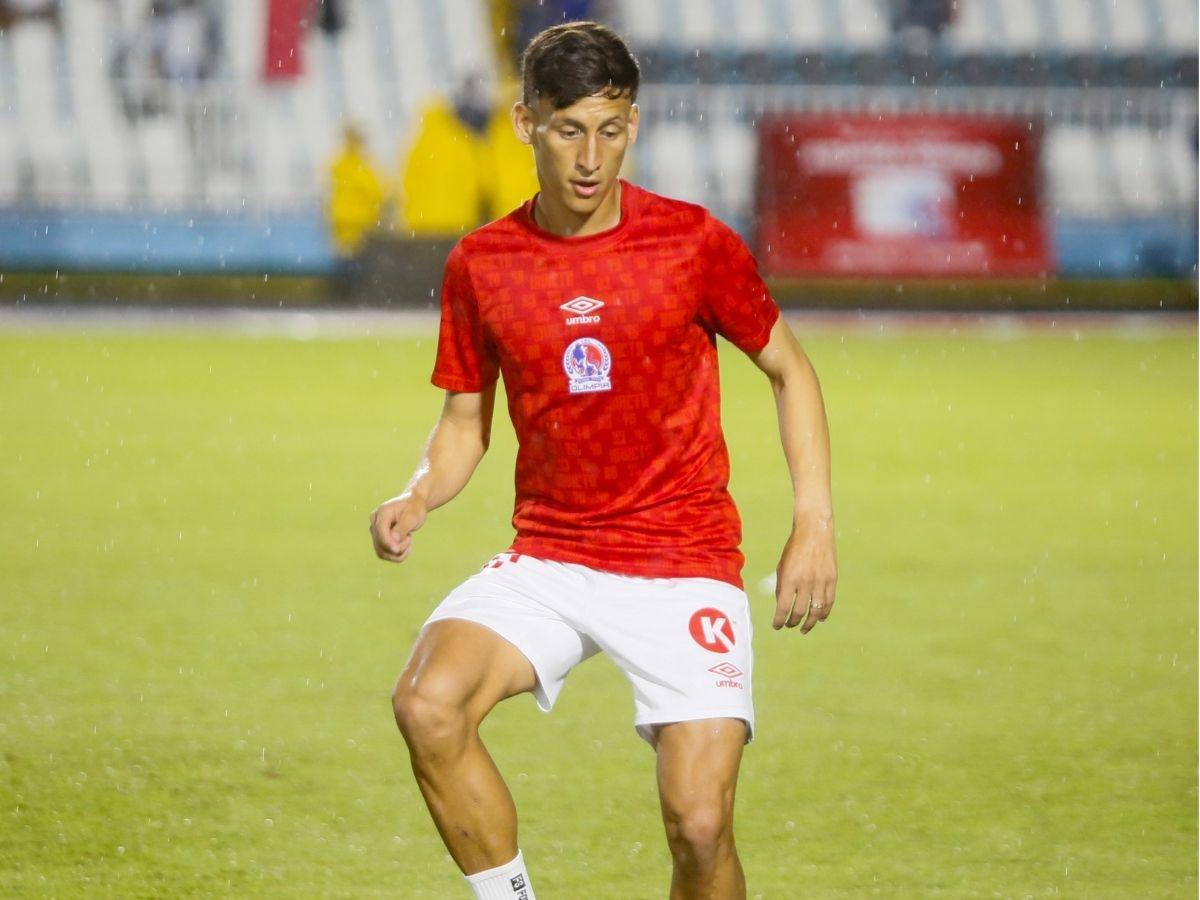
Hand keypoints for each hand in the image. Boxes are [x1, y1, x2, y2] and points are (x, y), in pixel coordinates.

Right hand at [369, 493, 427, 562]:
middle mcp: (375, 521)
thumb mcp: (412, 517)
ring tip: (408, 540)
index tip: (398, 550)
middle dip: (398, 547)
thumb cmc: (414, 508)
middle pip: (380, 544)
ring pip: (381, 552)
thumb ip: (402, 528)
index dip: (388, 543)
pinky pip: (384, 553)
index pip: (380, 531)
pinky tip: (406, 546)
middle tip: (410, 538)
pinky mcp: (379, 538)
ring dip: (398, 553)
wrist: (413, 504)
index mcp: (382, 512)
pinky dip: (396, 555)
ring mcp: (375, 531)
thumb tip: (393, 539)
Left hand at [773, 511, 837, 632]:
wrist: (814, 531)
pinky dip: (825, 613)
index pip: (783, 607)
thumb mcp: (782, 566)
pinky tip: (820, 619)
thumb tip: (782, 605)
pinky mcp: (832, 579)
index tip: (777, 626)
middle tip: (789, 626)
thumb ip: (782, 586)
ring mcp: (820, 581)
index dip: (779, 620)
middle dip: (793, 622)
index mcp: (789, 578)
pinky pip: (829, 601)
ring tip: (804, 628)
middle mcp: (805, 582)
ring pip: (816, 610)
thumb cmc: (794, 548)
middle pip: (799, 612)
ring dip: (809, 623)